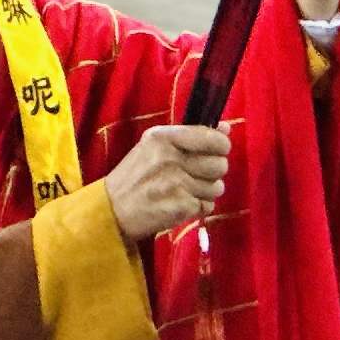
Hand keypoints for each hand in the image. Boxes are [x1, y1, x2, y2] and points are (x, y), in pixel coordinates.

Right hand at [101, 124, 228, 243]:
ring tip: (187, 191)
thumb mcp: (154, 147)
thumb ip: (191, 136)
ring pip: (217, 187)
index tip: (216, 152)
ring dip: (206, 192)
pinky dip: (198, 208)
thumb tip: (226, 129)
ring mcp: (176, 183)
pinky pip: (207, 206)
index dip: (221, 146)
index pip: (212, 138)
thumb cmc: (135, 176)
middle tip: (197, 175)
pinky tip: (182, 204)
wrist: (112, 209)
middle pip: (219, 164)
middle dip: (213, 172)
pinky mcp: (180, 206)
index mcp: (164, 138)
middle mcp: (171, 158)